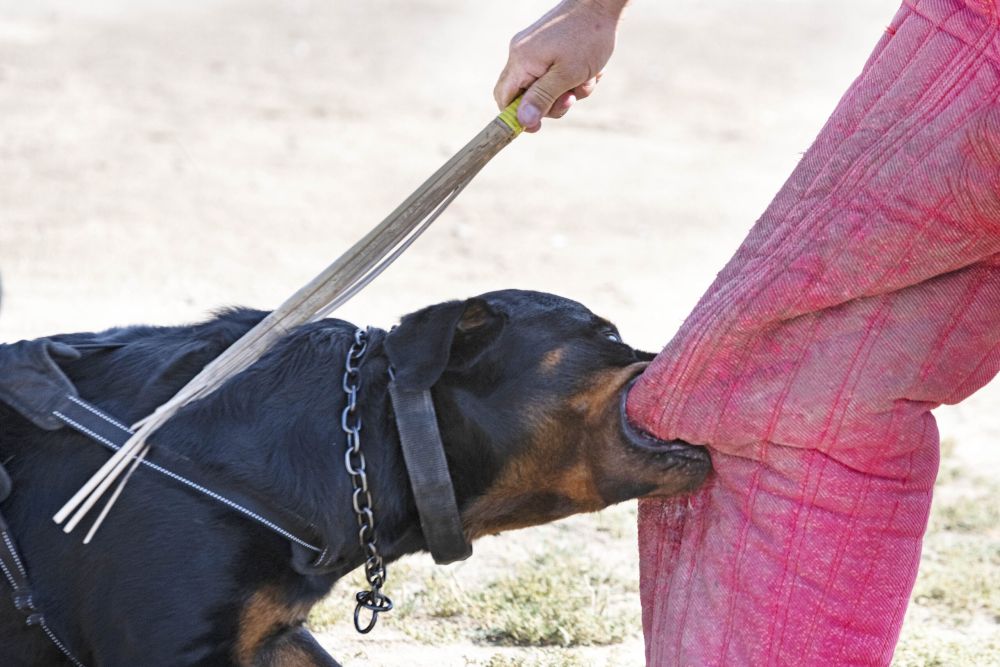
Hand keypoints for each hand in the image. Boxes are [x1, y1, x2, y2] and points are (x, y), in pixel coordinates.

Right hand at [494, 0, 626, 131]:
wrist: (601, 4)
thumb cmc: (587, 37)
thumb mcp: (567, 75)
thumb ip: (542, 99)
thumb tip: (522, 122)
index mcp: (521, 60)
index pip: (503, 98)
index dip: (516, 117)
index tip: (537, 127)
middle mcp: (521, 53)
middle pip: (524, 95)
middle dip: (551, 103)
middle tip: (571, 97)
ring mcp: (533, 49)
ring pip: (544, 86)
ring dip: (567, 90)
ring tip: (587, 78)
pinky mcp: (546, 46)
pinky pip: (553, 73)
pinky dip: (571, 77)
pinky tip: (589, 70)